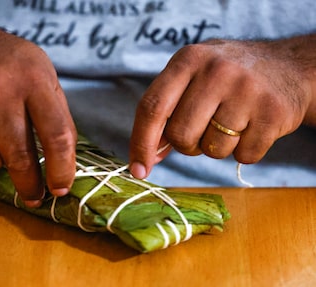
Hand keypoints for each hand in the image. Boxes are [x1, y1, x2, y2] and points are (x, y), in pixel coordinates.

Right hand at [0, 11, 76, 205]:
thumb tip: (65, 164)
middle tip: (34, 197)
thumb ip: (56, 114)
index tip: (61, 189)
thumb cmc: (4, 65)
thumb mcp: (40, 74)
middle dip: (29, 184)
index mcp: (33, 78)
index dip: (62, 169)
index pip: (56, 134)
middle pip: (19, 156)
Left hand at [129, 38, 313, 178]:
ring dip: (218, 147)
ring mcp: (247, 90)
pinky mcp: (273, 112)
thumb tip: (146, 157)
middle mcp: (216, 71)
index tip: (138, 170)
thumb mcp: (193, 77)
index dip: (140, 143)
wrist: (287, 67)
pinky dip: (245, 151)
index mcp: (188, 60)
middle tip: (203, 130)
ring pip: (213, 150)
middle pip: (180, 135)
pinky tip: (252, 127)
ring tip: (232, 122)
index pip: (152, 107)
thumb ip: (166, 111)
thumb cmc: (227, 78)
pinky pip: (244, 156)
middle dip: (187, 145)